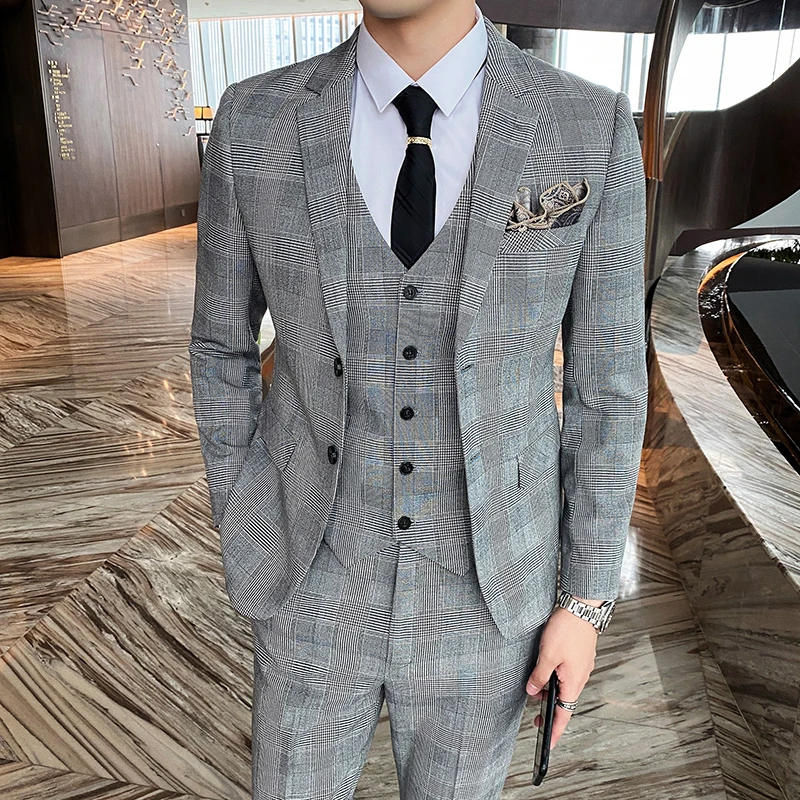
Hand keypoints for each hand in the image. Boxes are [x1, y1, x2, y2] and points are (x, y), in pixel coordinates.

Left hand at [525, 596, 601, 749]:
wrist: (582, 607)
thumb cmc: (567, 629)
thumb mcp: (547, 655)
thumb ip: (539, 676)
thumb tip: (532, 691)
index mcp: (574, 682)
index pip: (564, 714)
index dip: (555, 731)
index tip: (547, 745)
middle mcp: (580, 677)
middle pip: (564, 701)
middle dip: (549, 709)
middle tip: (534, 715)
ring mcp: (581, 666)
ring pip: (564, 685)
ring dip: (550, 689)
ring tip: (534, 685)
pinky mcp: (579, 656)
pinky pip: (566, 673)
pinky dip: (555, 677)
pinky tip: (545, 669)